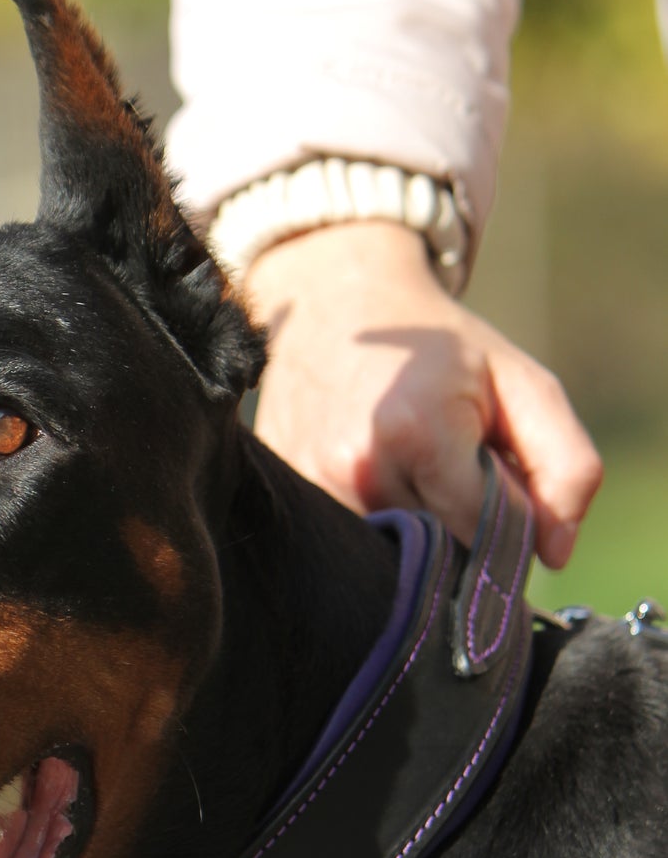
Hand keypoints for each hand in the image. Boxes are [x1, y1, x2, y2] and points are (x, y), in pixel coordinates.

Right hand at [243, 221, 601, 568]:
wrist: (335, 302)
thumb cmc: (439, 347)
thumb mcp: (522, 384)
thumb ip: (566, 467)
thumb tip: (554, 555)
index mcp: (418, 433)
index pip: (489, 534)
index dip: (511, 517)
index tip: (501, 476)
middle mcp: (357, 469)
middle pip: (441, 550)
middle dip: (464, 523)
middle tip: (457, 465)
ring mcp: (314, 486)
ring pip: (397, 555)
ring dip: (420, 526)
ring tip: (415, 463)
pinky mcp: (292, 493)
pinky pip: (356, 540)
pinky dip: (379, 519)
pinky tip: (378, 468)